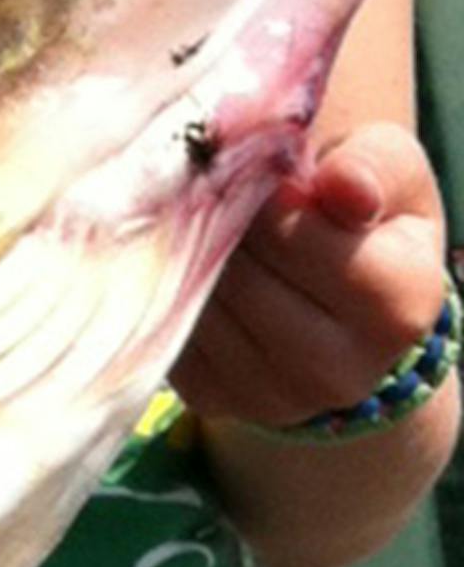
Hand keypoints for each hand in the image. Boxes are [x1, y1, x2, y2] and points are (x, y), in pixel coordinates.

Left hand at [173, 125, 450, 430]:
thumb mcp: (390, 169)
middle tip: (220, 185)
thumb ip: (373, 166)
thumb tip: (342, 184)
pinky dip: (169, 286)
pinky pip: (167, 328)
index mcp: (398, 306)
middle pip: (240, 275)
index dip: (264, 190)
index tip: (263, 172)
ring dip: (188, 250)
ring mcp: (274, 399)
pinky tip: (194, 261)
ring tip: (209, 220)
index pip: (295, 237)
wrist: (346, 293)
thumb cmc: (365, 213)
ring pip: (196, 302)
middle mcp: (340, 371)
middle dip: (220, 219)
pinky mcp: (216, 400)